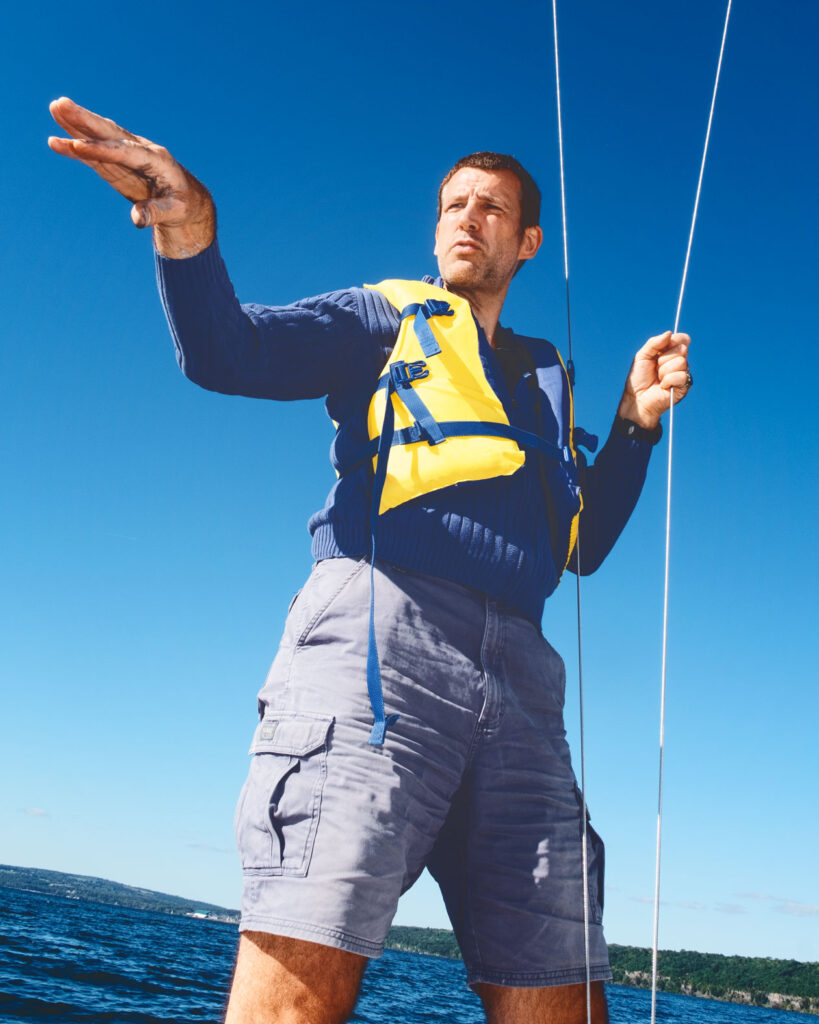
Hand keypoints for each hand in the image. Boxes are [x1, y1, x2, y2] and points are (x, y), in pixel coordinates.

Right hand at [48, 97, 214, 258]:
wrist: (186, 200)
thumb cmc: (182, 206)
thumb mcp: (175, 212)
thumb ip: (155, 213)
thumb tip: (136, 219)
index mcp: (158, 160)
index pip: (126, 152)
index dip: (102, 150)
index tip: (78, 145)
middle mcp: (141, 150)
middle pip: (110, 133)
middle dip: (85, 120)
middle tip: (60, 104)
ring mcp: (128, 153)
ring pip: (101, 136)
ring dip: (77, 123)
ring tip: (54, 108)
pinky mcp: (118, 162)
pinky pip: (95, 153)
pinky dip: (77, 147)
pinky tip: (57, 141)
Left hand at [617, 331, 691, 429]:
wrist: (637, 398)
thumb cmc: (639, 378)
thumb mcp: (642, 356)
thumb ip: (654, 343)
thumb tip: (669, 333)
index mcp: (671, 351)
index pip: (682, 339)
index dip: (673, 341)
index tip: (660, 350)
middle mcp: (679, 361)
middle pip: (682, 349)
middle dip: (664, 358)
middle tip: (655, 368)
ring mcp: (683, 373)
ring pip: (681, 362)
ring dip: (664, 371)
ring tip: (658, 378)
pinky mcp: (685, 385)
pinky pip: (680, 376)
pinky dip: (667, 381)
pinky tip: (663, 386)